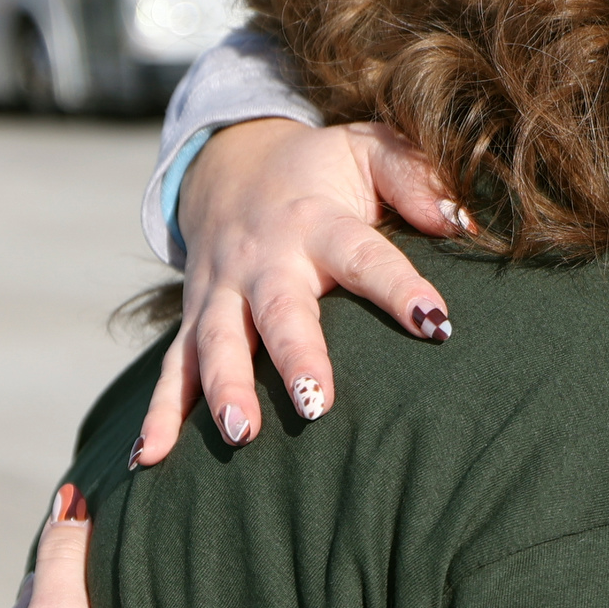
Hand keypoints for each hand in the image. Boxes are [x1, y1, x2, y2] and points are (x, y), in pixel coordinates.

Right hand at [132, 118, 463, 464]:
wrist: (229, 165)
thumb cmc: (321, 171)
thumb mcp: (368, 149)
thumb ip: (414, 175)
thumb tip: (458, 221)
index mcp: (316, 222)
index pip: (363, 255)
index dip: (398, 287)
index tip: (435, 322)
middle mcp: (263, 260)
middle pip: (278, 311)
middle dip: (294, 357)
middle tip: (314, 405)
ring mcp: (221, 292)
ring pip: (216, 343)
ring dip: (224, 390)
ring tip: (240, 435)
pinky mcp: (195, 320)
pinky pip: (172, 370)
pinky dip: (159, 414)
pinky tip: (150, 459)